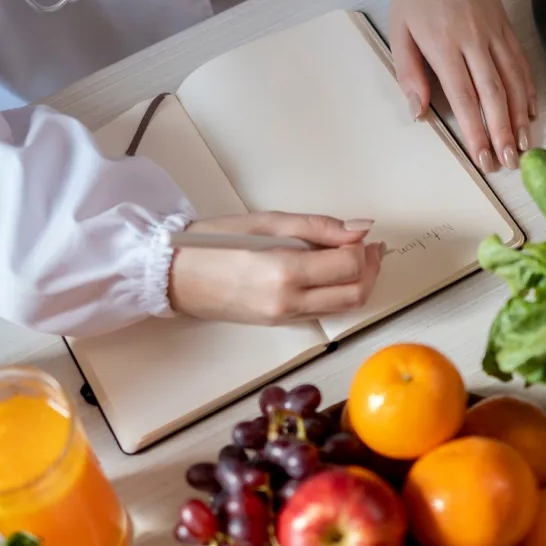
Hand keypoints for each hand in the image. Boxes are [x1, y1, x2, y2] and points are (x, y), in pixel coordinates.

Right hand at [168, 212, 382, 324]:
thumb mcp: (266, 222)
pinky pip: (323, 312)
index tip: (361, 235)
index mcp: (284, 272)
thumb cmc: (212, 243)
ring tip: (354, 258)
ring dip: (359, 283)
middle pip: (355, 294)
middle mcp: (288, 302)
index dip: (364, 249)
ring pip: (344, 308)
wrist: (174, 277)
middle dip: (371, 269)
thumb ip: (318, 226)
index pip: (348, 266)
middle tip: (370, 247)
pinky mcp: (280, 324)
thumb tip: (360, 229)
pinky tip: (330, 273)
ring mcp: (285, 317)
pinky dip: (338, 293)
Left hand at [391, 0, 535, 173]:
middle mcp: (474, 40)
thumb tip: (418, 113)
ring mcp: (494, 32)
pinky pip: (521, 61)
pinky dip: (528, 88)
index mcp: (444, 45)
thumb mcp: (399, 32)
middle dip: (502, 131)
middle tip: (509, 162)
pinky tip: (531, 111)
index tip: (483, 157)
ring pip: (513, 80)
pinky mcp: (506, 24)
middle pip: (494, 94)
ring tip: (524, 145)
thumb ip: (409, 74)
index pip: (464, 97)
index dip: (476, 130)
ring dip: (520, 116)